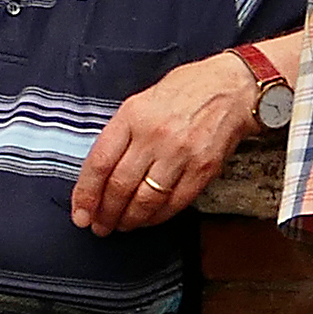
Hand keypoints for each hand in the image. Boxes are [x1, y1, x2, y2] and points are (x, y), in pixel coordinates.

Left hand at [72, 55, 259, 233]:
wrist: (232, 88)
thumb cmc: (184, 91)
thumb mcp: (141, 101)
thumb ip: (120, 134)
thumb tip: (99, 174)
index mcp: (133, 115)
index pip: (99, 163)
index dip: (86, 194)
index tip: (80, 213)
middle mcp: (155, 135)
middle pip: (120, 186)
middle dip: (105, 214)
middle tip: (99, 226)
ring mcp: (181, 153)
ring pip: (145, 200)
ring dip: (129, 220)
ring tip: (121, 226)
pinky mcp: (203, 169)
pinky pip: (174, 203)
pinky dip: (157, 217)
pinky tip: (147, 219)